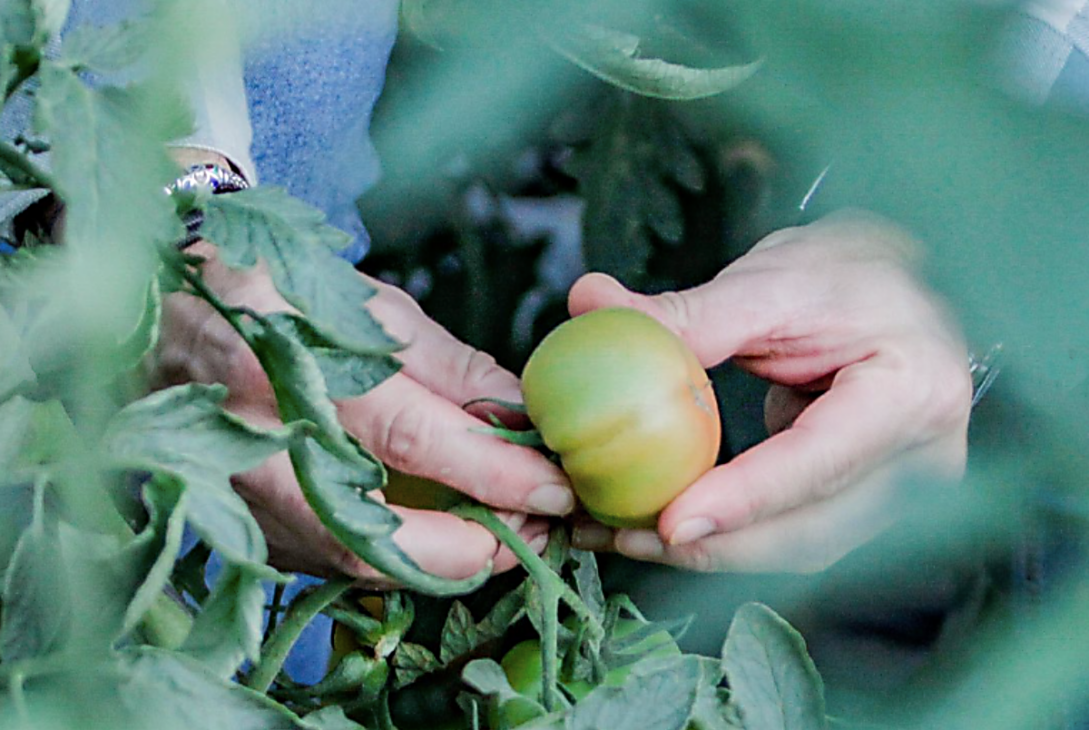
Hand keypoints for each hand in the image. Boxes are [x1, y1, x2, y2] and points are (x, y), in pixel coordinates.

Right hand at [153, 241, 572, 587]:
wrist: (167, 321)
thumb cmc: (278, 298)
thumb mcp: (368, 308)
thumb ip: (449, 368)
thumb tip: (522, 414)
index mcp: (294, 370)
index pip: (414, 441)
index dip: (496, 471)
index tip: (558, 487)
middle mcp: (262, 448)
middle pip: (384, 536)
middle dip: (478, 545)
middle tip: (536, 525)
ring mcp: (247, 502)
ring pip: (364, 565)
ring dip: (448, 562)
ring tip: (506, 529)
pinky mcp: (250, 532)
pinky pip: (340, 565)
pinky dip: (404, 559)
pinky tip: (445, 533)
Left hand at [568, 211, 972, 572]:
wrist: (893, 290)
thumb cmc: (844, 275)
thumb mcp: (766, 283)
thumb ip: (683, 313)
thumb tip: (588, 303)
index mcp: (912, 392)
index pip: (821, 462)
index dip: (746, 499)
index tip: (671, 522)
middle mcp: (923, 459)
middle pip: (808, 532)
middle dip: (710, 546)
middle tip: (620, 532)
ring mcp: (900, 493)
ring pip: (795, 549)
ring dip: (708, 553)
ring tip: (621, 533)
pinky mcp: (865, 506)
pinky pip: (790, 537)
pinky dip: (725, 537)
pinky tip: (659, 526)